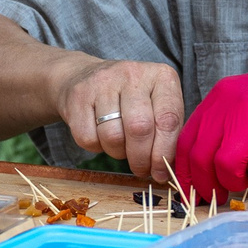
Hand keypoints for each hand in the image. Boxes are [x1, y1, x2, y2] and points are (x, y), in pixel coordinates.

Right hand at [54, 57, 184, 178]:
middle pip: (139, 129)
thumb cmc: (130, 99)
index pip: (168, 119)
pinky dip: (96, 147)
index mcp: (161, 76)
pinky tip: (100, 136)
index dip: (165, 152)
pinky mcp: (78, 95)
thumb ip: (168, 132)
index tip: (161, 173)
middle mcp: (132, 74)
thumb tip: (169, 169)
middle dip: (141, 158)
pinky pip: (88, 138)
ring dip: (118, 152)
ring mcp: (103, 82)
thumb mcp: (156, 105)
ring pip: (113, 136)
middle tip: (141, 169)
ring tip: (120, 145)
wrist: (85, 75)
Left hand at [174, 64, 247, 199]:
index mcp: (222, 96)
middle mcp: (234, 106)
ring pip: (226, 167)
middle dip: (206, 184)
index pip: (188, 140)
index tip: (191, 187)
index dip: (186, 170)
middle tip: (217, 195)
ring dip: (235, 181)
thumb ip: (222, 126)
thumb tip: (200, 165)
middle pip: (202, 156)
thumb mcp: (245, 102)